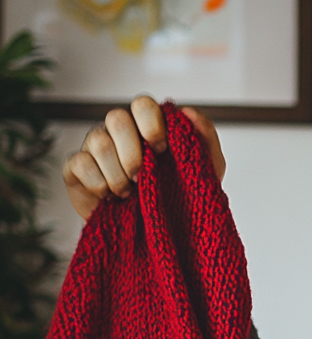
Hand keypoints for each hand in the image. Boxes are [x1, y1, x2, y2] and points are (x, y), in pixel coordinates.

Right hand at [62, 95, 226, 220]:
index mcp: (148, 127)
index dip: (151, 124)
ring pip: (98, 141)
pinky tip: (110, 198)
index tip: (163, 150)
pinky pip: (80, 164)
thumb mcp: (207, 170)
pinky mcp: (76, 169)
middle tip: (142, 178)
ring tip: (130, 193)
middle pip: (116, 118)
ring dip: (118, 173)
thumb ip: (205, 138)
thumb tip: (188, 113)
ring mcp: (95, 148)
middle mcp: (119, 133)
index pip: (142, 105)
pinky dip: (99, 184)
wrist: (160, 234)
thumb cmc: (183, 196)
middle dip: (133, 152)